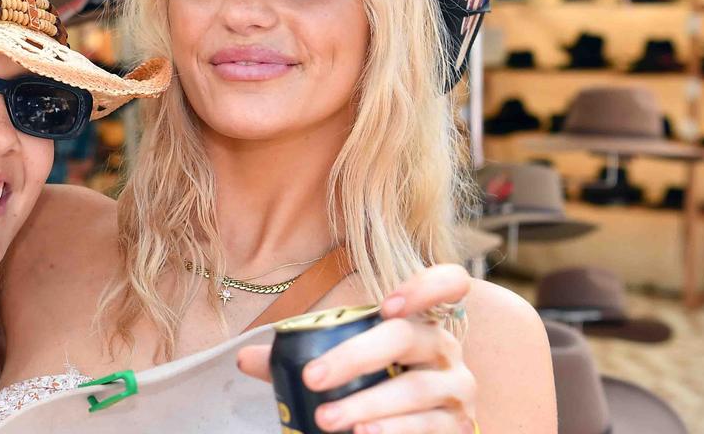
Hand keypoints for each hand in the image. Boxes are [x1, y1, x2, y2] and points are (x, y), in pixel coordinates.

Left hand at [238, 264, 475, 432]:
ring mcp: (457, 388)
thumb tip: (244, 357)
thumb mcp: (343, 368)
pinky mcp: (458, 427)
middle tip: (312, 378)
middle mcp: (443, 348)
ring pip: (413, 389)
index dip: (426, 286)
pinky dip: (394, 431)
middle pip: (406, 337)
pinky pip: (428, 427)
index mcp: (418, 321)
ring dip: (366, 404)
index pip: (449, 284)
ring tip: (326, 419)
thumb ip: (299, 357)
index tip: (386, 306)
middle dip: (354, 357)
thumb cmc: (375, 389)